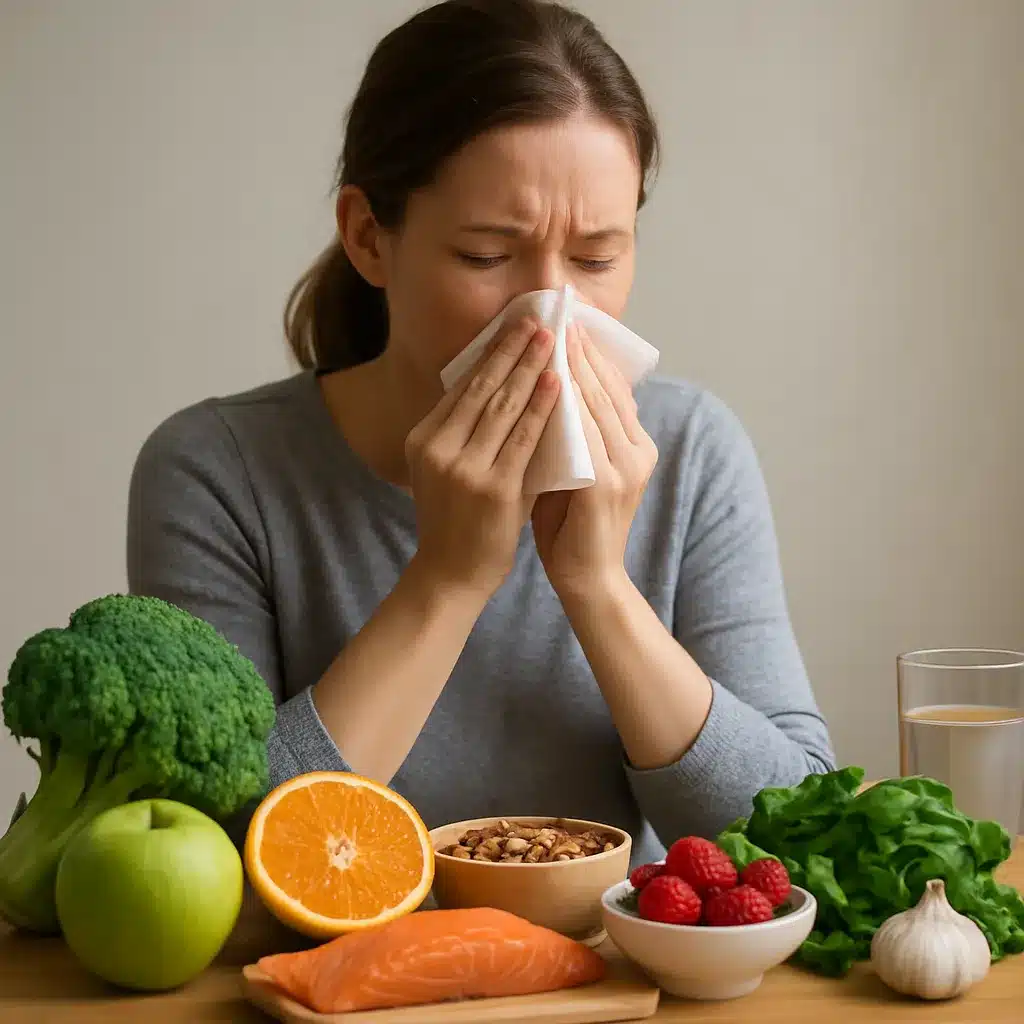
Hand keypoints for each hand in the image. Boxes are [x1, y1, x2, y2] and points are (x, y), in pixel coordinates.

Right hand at [405, 316, 560, 600]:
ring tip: (552, 338)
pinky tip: (558, 382)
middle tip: (538, 318)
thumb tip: (497, 385)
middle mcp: (438, 448)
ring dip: (530, 367)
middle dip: (512, 349)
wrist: (452, 575)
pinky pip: (524, 438)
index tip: (514, 325)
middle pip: (482, 388)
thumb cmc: (458, 520)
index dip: (491, 353)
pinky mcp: (493, 488)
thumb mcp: (446, 469)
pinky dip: (542, 407)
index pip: (462, 386)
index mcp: (423, 439)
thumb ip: (465, 432)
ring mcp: (464, 468)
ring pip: (503, 407)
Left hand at [532, 324, 657, 598]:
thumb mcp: (573, 471)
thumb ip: (569, 435)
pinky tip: (548, 381)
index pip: (612, 388)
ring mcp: (627, 466)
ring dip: (574, 366)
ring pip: (598, 403)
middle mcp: (637, 450)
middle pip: (608, 387)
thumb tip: (542, 391)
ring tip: (552, 334)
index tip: (567, 321)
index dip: (590, 353)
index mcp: (633, 446)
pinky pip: (586, 432)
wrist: (588, 579)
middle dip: (581, 348)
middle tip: (559, 313)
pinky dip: (567, 403)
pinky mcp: (609, 484)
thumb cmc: (571, 526)